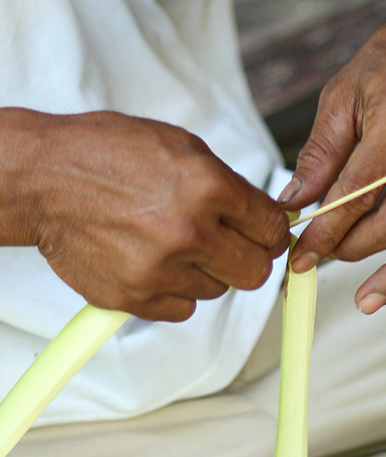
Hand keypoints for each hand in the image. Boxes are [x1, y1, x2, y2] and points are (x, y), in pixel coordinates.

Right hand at [9, 109, 288, 319]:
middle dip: (248, 258)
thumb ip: (227, 185)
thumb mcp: (179, 146)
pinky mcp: (133, 297)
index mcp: (207, 187)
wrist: (43, 180)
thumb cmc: (107, 154)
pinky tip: (154, 263)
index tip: (264, 232)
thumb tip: (262, 215)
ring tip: (173, 244)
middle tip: (229, 245)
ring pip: (217, 290)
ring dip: (205, 272)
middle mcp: (188, 232)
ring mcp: (159, 270)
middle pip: (255, 272)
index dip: (271, 231)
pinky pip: (182, 309)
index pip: (272, 229)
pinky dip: (174, 292)